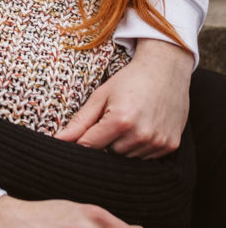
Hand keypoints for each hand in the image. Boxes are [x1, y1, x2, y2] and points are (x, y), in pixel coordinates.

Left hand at [55, 39, 192, 158]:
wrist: (166, 69)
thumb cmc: (129, 80)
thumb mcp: (101, 96)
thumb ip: (80, 121)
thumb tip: (59, 140)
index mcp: (120, 121)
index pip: (89, 146)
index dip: (82, 141)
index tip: (82, 135)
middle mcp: (140, 135)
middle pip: (109, 153)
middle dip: (106, 140)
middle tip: (114, 118)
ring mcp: (157, 142)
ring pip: (127, 158)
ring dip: (124, 145)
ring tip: (130, 121)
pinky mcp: (170, 146)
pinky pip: (146, 158)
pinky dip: (140, 146)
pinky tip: (143, 126)